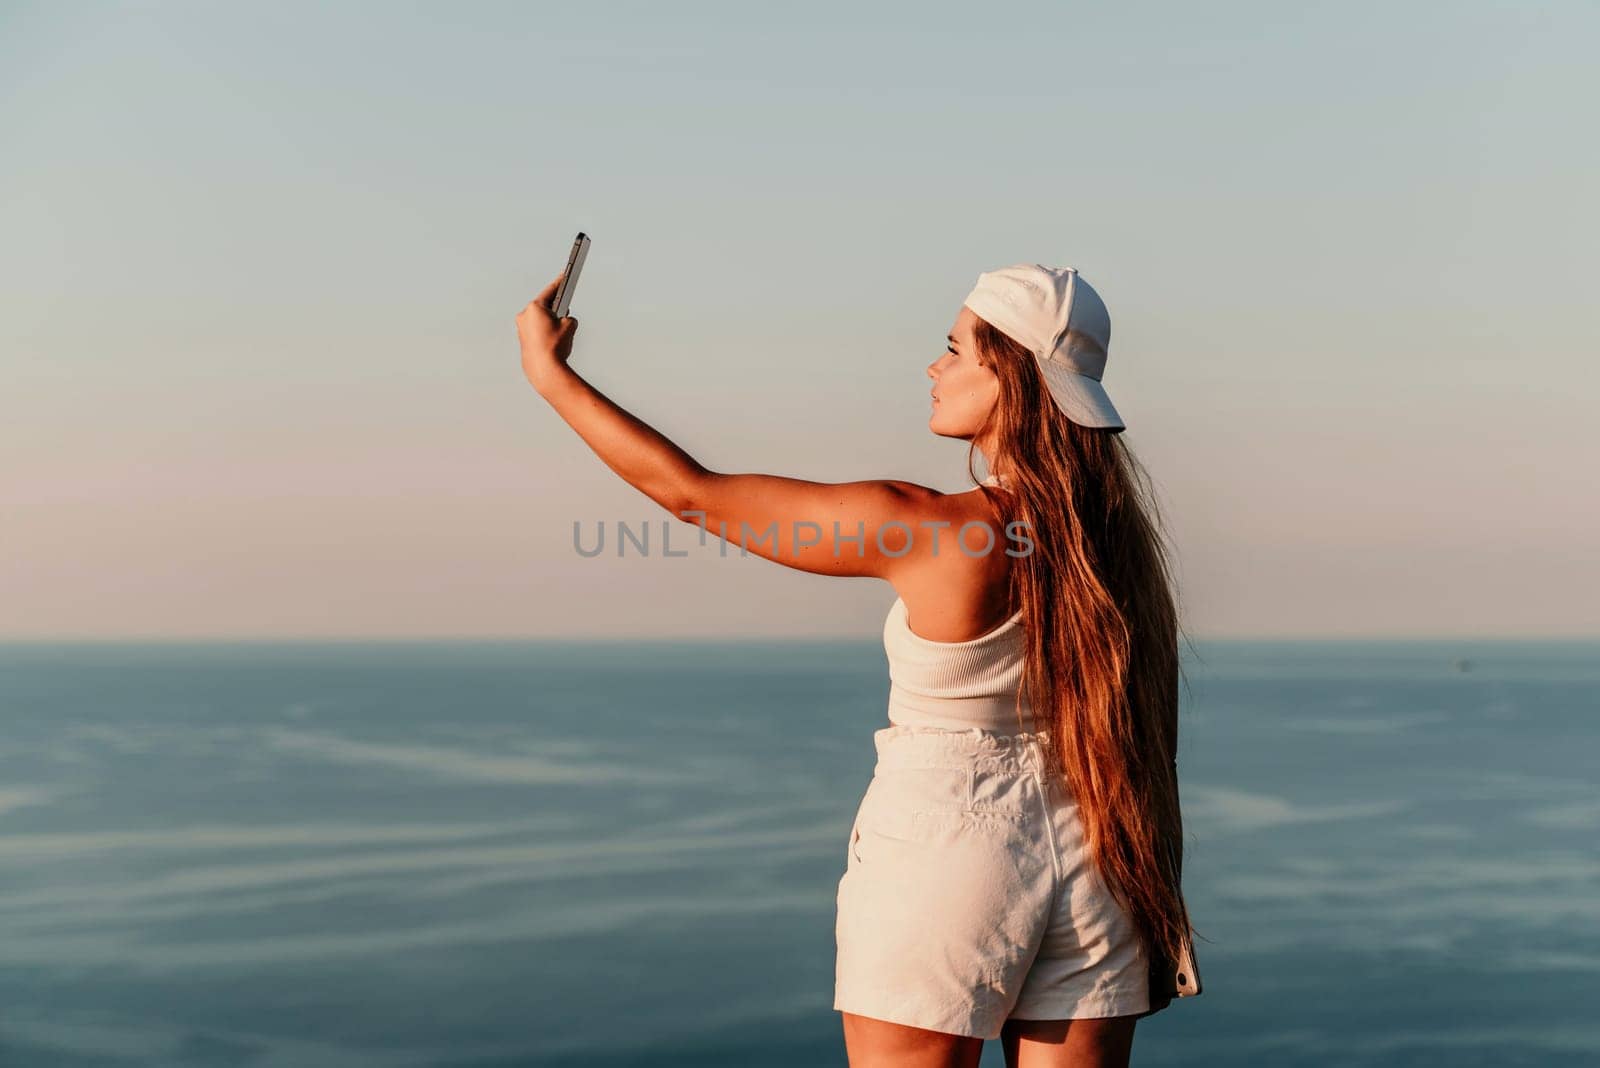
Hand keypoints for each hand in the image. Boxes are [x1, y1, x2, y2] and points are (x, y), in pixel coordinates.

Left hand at [516, 274, 579, 390]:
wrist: (545, 368)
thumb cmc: (554, 346)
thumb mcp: (570, 326)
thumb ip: (569, 318)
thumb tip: (565, 320)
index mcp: (535, 307)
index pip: (551, 291)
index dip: (560, 283)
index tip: (564, 276)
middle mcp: (525, 315)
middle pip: (543, 305)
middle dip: (555, 307)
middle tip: (565, 308)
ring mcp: (521, 328)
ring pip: (539, 318)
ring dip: (549, 320)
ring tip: (561, 329)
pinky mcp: (522, 339)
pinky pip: (535, 329)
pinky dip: (544, 330)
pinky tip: (553, 337)